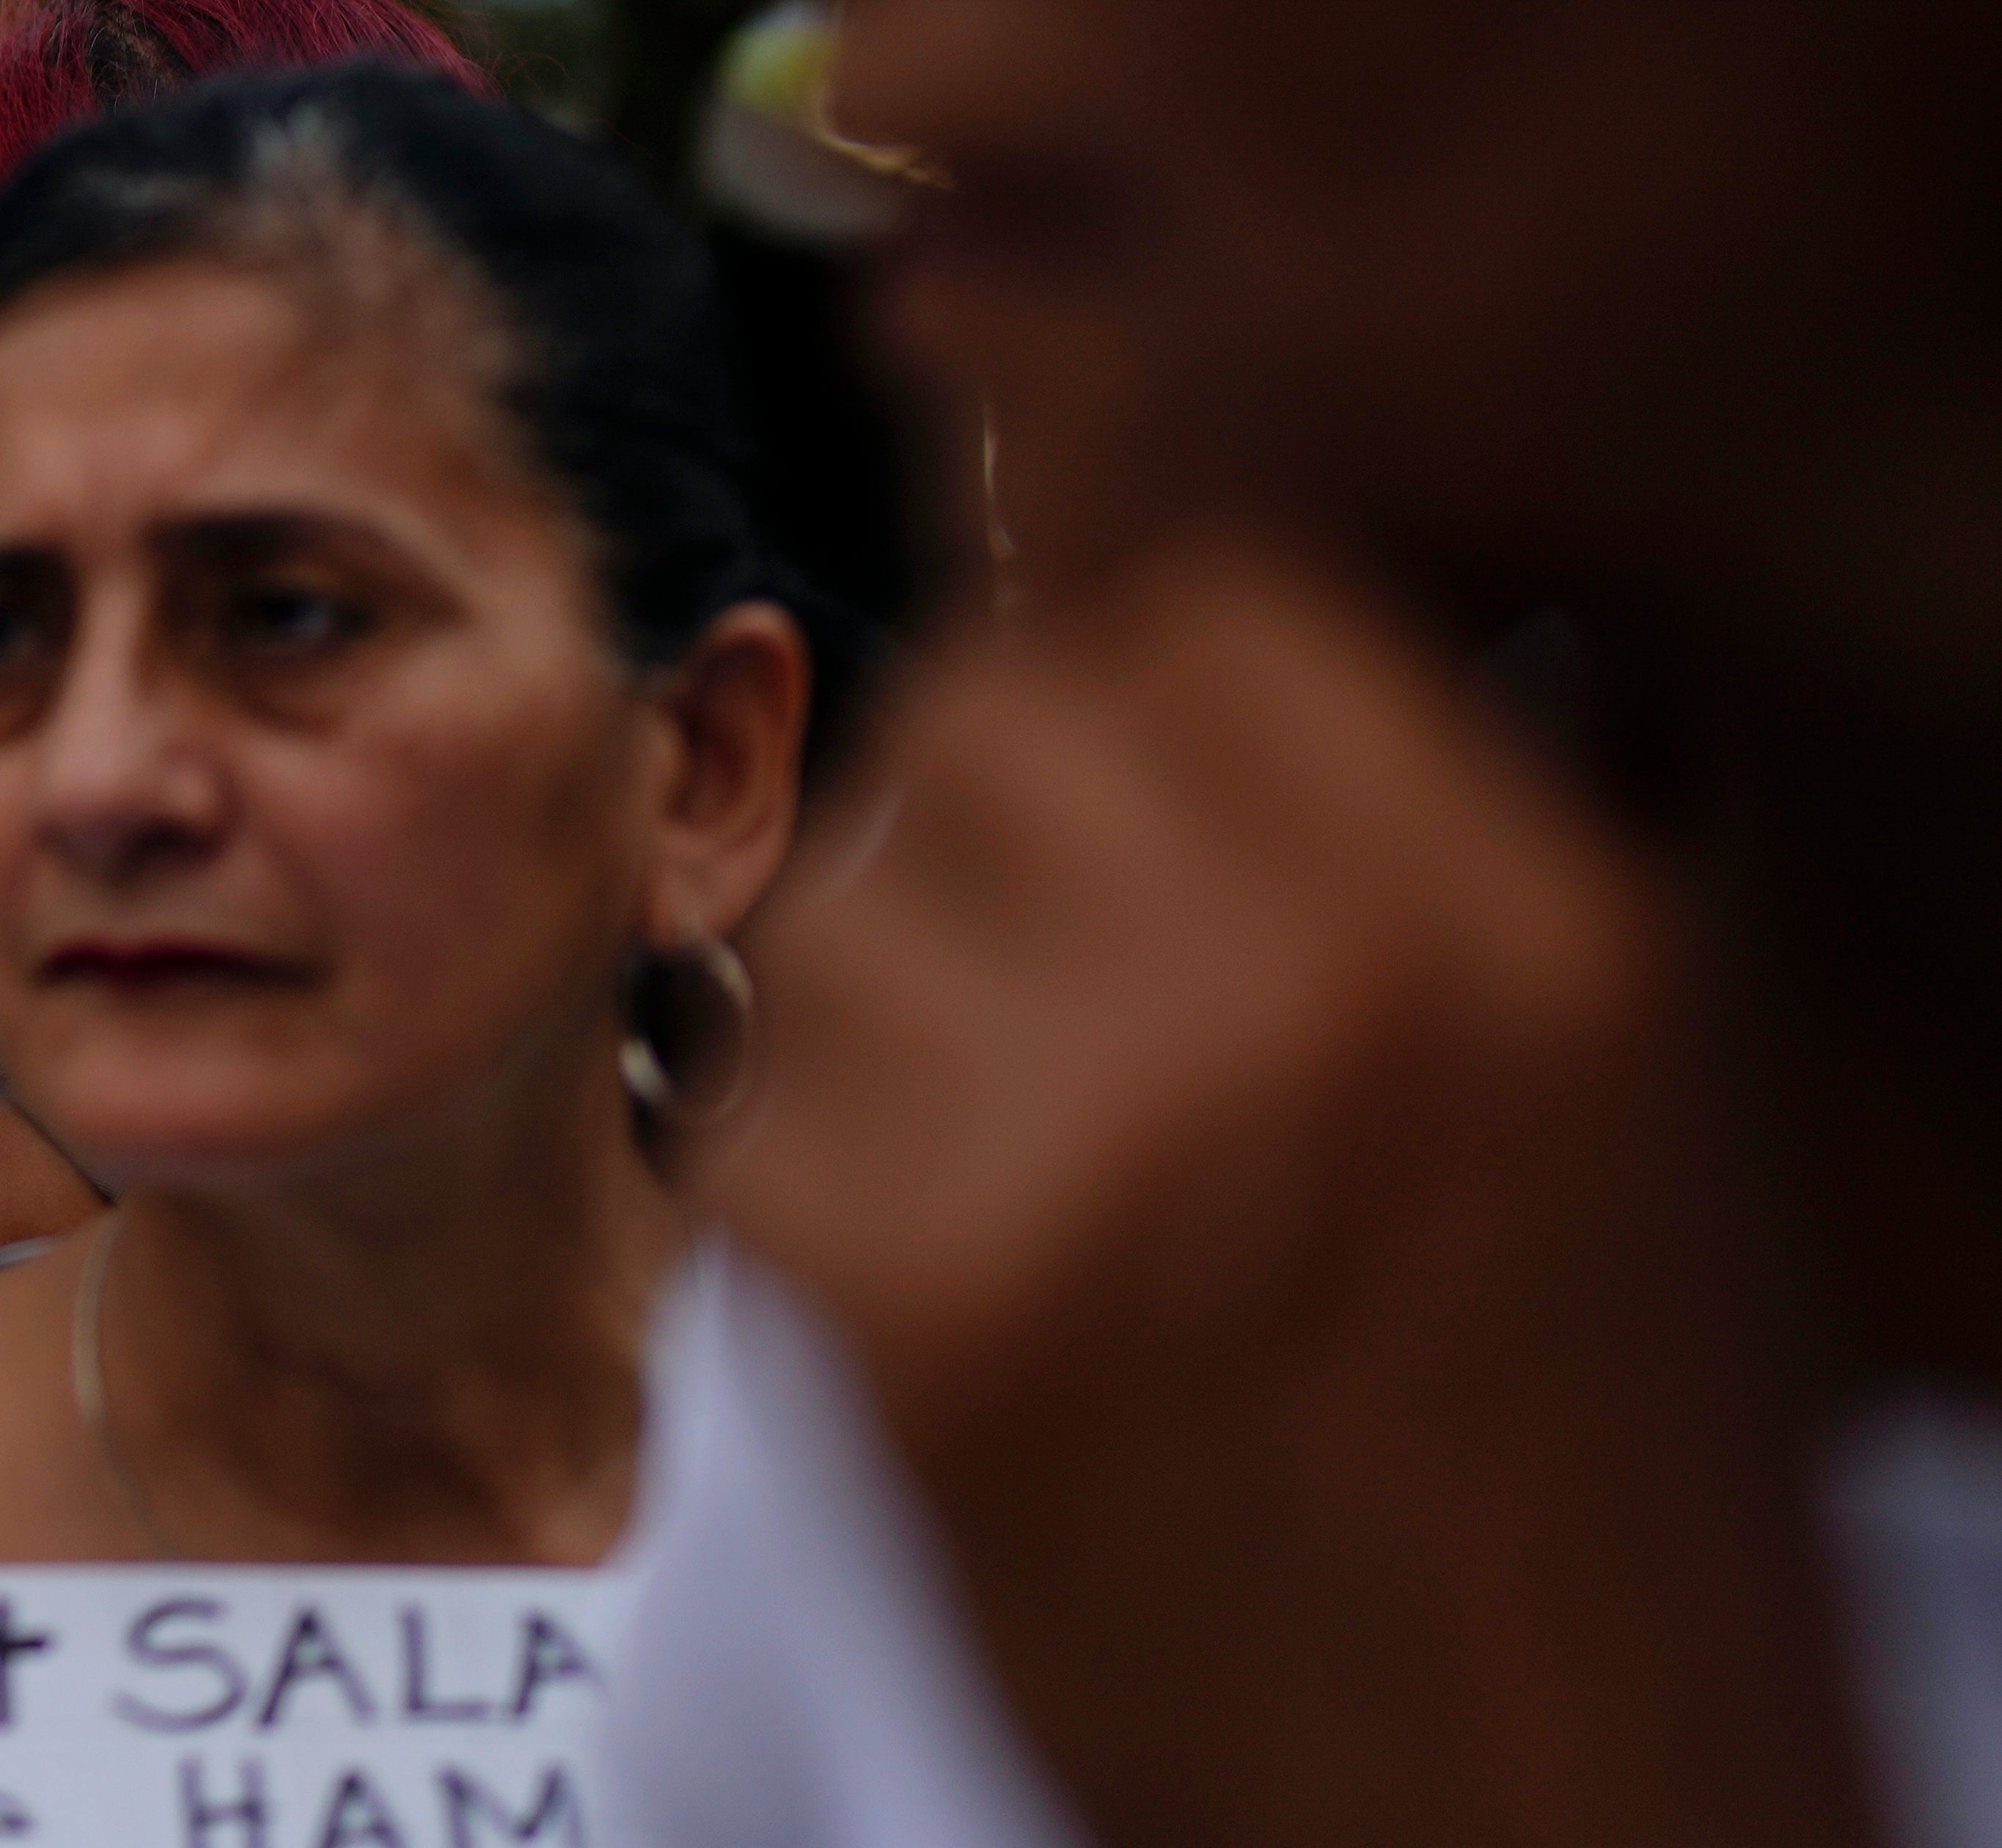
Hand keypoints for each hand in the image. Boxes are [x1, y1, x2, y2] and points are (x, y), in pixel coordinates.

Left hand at [720, 549, 1871, 1847]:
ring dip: (875, 1048)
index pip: (1199, 614)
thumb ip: (1395, 849)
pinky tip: (945, 1334)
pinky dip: (812, 1226)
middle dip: (975, 858)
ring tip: (1018, 1207)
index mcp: (1513, 918)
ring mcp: (1111, 1128)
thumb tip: (1160, 622)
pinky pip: (754, 1131)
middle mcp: (1315, 978)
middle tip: (1034, 1028)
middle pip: (982, 720)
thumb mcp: (1587, 1097)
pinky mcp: (930, 1301)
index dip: (1129, 716)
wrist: (1543, 1823)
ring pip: (833, 926)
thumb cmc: (1562, 1473)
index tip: (1123, 844)